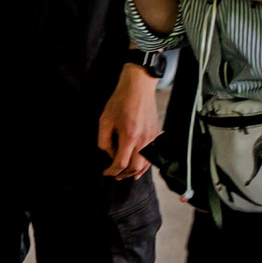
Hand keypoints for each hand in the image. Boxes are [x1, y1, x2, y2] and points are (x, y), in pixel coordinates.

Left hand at [97, 63, 159, 178]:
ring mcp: (152, 138)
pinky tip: (138, 167)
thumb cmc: (120, 101)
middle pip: (135, 168)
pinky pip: (152, 155)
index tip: (105, 172)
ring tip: (125, 174)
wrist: (139, 87)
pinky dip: (145, 164)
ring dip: (135, 172)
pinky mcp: (156, 135)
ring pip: (146, 164)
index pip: (121, 163)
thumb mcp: (105, 120)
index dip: (112, 171)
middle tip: (114, 175)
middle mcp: (143, 140)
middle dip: (123, 174)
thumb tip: (109, 154)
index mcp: (129, 136)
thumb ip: (104, 141)